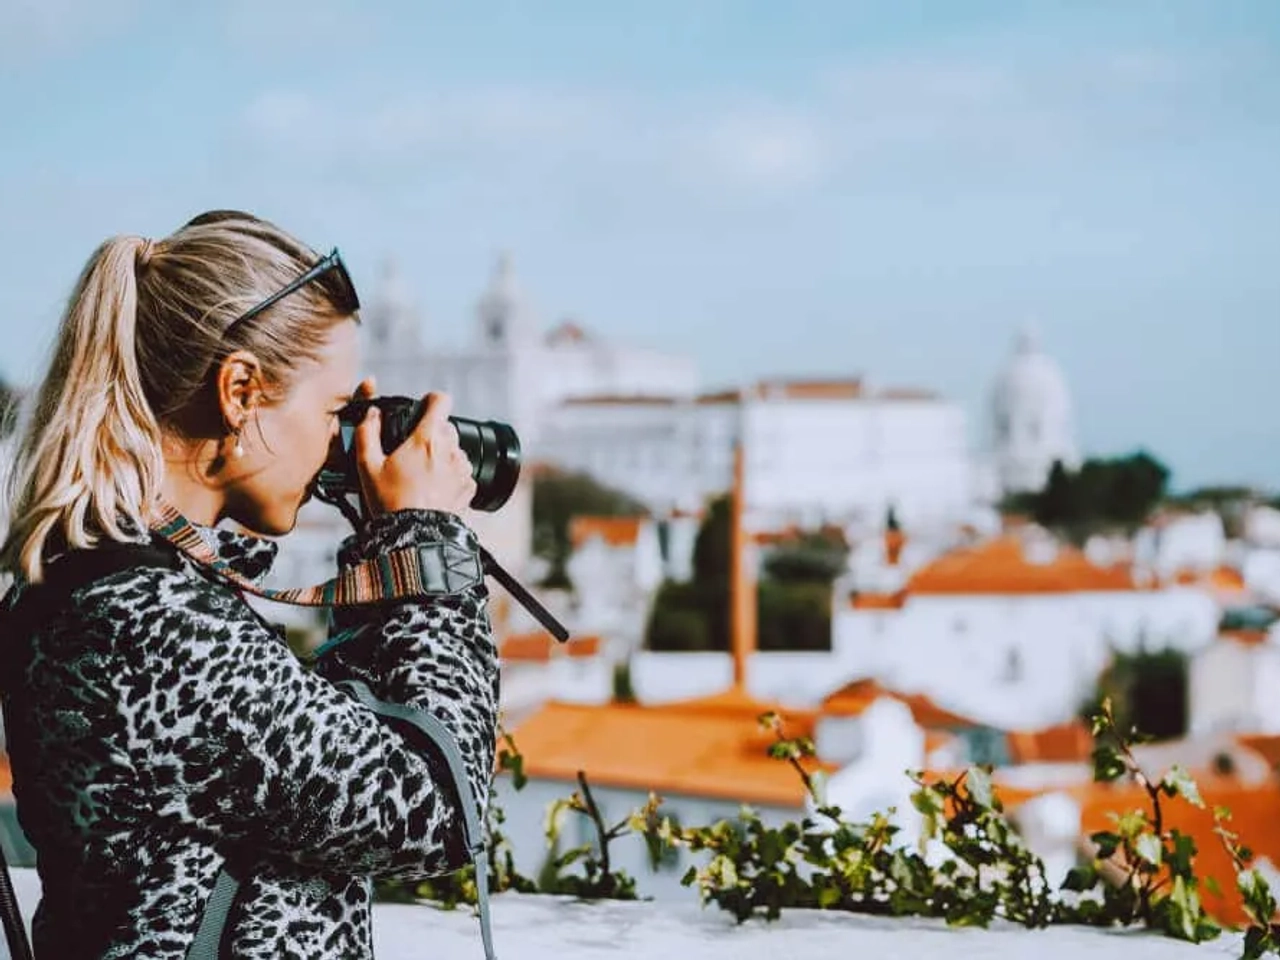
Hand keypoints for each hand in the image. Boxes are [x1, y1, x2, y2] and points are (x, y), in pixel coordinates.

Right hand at [353, 387, 476, 516]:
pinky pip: (462, 472)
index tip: (423, 408)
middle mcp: (450, 450)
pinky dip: (451, 476)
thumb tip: (372, 414)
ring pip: (455, 449)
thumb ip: (367, 433)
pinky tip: (434, 488)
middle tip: (412, 452)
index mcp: (427, 438)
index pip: (441, 400)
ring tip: (423, 474)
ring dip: (442, 455)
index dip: (431, 400)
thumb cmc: (391, 502)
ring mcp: (462, 469)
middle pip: (446, 426)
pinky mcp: (469, 487)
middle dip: (431, 433)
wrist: (414, 536)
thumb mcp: (368, 466)